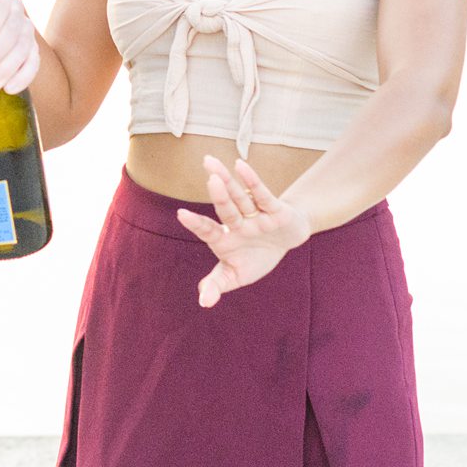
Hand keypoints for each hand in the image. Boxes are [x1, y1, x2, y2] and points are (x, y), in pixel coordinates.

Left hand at [176, 155, 313, 306]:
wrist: (286, 242)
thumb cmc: (256, 258)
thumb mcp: (237, 275)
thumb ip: (218, 284)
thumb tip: (203, 302)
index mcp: (224, 239)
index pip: (208, 230)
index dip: (196, 223)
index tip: (181, 214)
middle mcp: (237, 223)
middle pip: (226, 208)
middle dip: (219, 195)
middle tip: (210, 179)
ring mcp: (254, 214)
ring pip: (239, 196)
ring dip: (228, 180)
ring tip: (212, 163)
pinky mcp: (274, 209)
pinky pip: (262, 194)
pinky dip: (252, 181)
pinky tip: (240, 165)